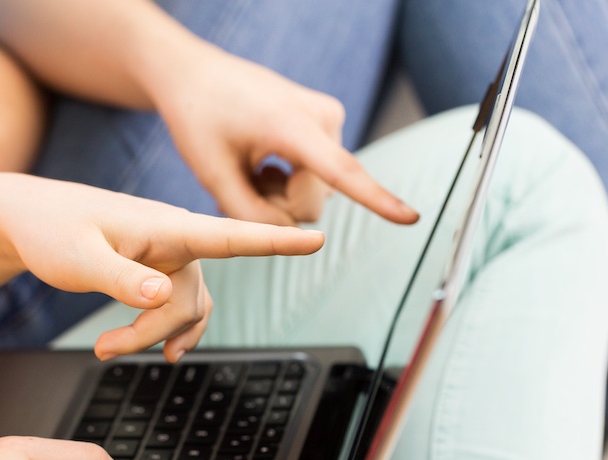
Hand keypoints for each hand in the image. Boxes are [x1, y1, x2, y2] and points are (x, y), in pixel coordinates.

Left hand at [0, 175, 325, 359]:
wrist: (27, 220)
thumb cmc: (49, 229)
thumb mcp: (76, 258)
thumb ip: (121, 277)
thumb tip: (162, 296)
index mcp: (166, 225)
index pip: (232, 233)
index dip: (276, 239)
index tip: (316, 236)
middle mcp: (177, 239)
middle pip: (194, 296)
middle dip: (153, 329)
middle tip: (105, 350)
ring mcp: (170, 256)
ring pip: (186, 307)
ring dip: (152, 335)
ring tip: (108, 349)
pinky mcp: (158, 270)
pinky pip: (180, 307)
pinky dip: (164, 331)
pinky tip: (152, 348)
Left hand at [151, 47, 419, 226]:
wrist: (197, 75)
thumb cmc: (200, 120)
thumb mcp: (213, 176)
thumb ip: (251, 217)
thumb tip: (294, 237)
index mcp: (292, 125)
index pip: (340, 171)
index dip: (377, 200)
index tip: (410, 218)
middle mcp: (323, 118)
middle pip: (315, 200)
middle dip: (279, 205)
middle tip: (243, 182)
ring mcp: (329, 119)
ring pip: (316, 192)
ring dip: (280, 194)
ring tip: (251, 167)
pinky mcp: (327, 125)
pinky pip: (316, 176)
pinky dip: (287, 180)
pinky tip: (261, 163)